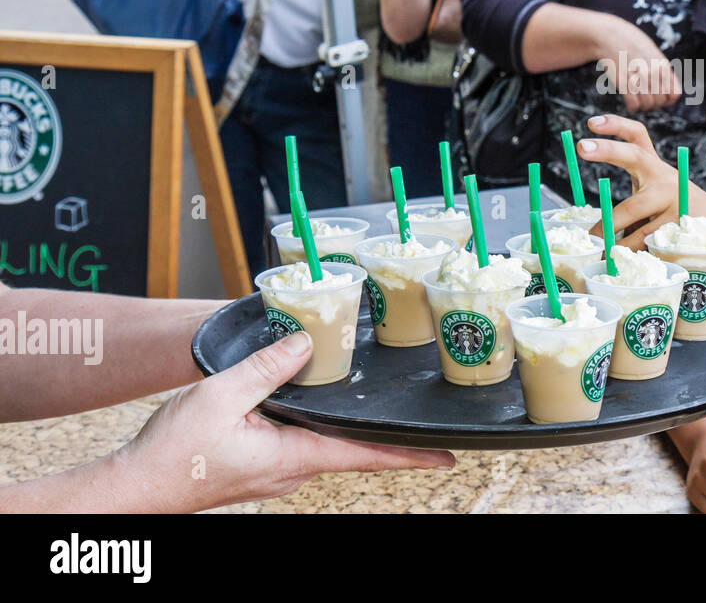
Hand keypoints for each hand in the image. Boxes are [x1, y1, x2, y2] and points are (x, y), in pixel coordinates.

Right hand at [112, 330, 453, 512]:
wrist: (135, 487)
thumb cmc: (173, 454)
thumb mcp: (221, 396)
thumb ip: (267, 368)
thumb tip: (307, 342)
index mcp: (294, 455)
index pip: (366, 454)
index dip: (410, 454)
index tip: (446, 455)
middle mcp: (293, 468)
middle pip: (353, 447)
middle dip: (388, 436)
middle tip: (423, 424)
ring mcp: (278, 469)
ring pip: (326, 442)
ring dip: (353, 428)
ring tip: (380, 411)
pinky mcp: (262, 464)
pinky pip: (302, 441)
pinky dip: (321, 425)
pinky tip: (319, 407)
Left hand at [577, 114, 705, 247]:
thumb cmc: (674, 213)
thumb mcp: (656, 195)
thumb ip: (633, 200)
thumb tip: (593, 230)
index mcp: (654, 168)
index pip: (637, 136)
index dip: (616, 125)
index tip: (591, 123)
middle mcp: (664, 177)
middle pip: (633, 157)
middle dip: (607, 149)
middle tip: (582, 146)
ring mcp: (674, 198)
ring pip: (633, 212)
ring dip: (610, 232)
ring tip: (593, 244)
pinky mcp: (679, 223)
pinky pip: (646, 239)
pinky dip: (629, 251)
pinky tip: (619, 260)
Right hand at [596, 20, 681, 112]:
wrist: (609, 36)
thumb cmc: (630, 41)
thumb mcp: (652, 50)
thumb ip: (661, 68)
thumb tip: (668, 86)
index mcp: (662, 65)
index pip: (675, 94)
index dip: (669, 100)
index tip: (662, 98)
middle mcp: (653, 73)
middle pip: (661, 101)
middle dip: (655, 104)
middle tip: (646, 99)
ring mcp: (639, 78)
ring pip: (648, 105)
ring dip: (643, 106)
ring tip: (638, 100)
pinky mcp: (624, 83)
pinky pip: (633, 104)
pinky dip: (632, 107)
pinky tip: (630, 102)